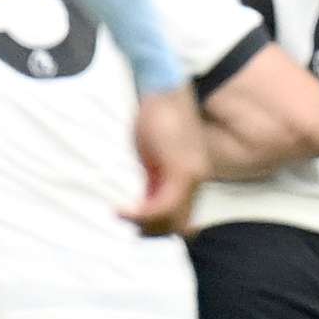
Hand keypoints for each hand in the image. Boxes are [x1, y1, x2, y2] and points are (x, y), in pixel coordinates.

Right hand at [124, 84, 208, 232]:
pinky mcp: (180, 170)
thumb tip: (140, 202)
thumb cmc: (155, 116)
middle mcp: (198, 180)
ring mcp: (192, 176)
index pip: (184, 221)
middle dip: (150, 231)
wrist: (162, 87)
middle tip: (125, 221)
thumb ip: (153, 179)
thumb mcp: (153, 154)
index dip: (159, 229)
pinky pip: (161, 208)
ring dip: (143, 225)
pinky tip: (120, 211)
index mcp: (192, 177)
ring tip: (120, 215)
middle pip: (179, 227)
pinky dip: (139, 215)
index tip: (134, 224)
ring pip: (171, 222)